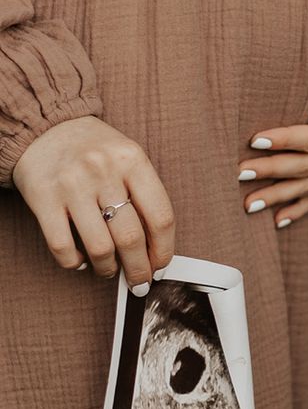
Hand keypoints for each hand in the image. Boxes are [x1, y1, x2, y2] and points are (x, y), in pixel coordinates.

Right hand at [13, 115, 174, 293]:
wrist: (46, 127)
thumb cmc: (94, 148)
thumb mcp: (127, 156)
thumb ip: (143, 193)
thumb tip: (156, 247)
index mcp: (132, 159)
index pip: (161, 216)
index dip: (164, 249)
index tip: (160, 264)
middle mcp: (104, 171)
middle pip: (131, 238)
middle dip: (139, 269)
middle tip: (140, 281)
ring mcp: (72, 185)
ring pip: (100, 247)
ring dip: (108, 269)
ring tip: (109, 270)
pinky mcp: (43, 199)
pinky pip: (63, 247)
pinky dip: (75, 262)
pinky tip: (81, 260)